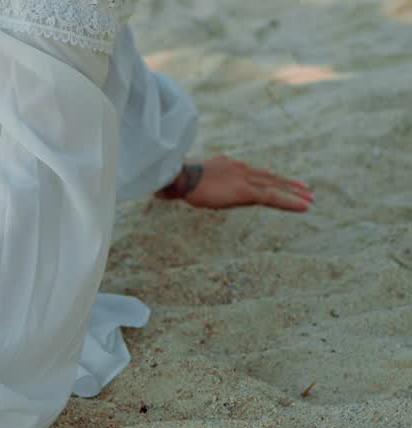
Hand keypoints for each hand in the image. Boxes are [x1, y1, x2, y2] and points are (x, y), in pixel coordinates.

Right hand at [159, 155, 312, 211]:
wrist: (178, 176)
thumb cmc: (176, 179)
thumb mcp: (188, 180)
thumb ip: (192, 184)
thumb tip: (172, 191)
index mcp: (228, 165)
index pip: (253, 172)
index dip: (268, 176)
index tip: (278, 178)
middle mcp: (241, 169)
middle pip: (269, 177)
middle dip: (288, 183)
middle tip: (305, 188)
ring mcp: (245, 179)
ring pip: (276, 186)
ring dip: (294, 193)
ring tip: (310, 199)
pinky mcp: (246, 192)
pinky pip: (273, 197)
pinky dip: (290, 202)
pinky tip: (304, 207)